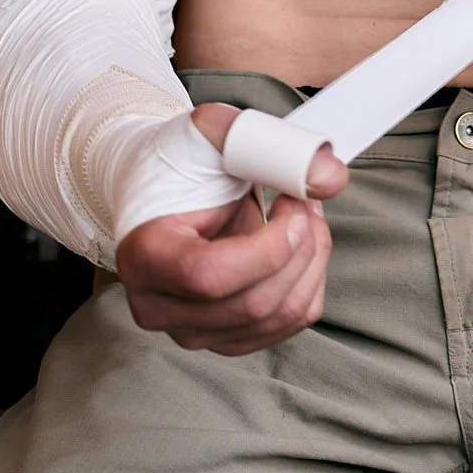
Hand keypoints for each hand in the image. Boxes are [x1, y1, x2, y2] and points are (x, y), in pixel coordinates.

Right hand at [115, 101, 348, 354]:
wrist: (162, 195)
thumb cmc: (178, 166)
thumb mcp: (213, 134)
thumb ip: (267, 144)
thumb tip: (328, 177)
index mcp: (144, 256)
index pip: (210, 275)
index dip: (267, 248)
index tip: (291, 206)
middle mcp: (159, 307)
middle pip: (253, 302)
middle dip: (300, 247)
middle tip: (303, 200)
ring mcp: (191, 331)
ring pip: (278, 317)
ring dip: (313, 261)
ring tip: (305, 216)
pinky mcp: (225, 338)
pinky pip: (289, 324)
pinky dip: (310, 281)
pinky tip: (300, 246)